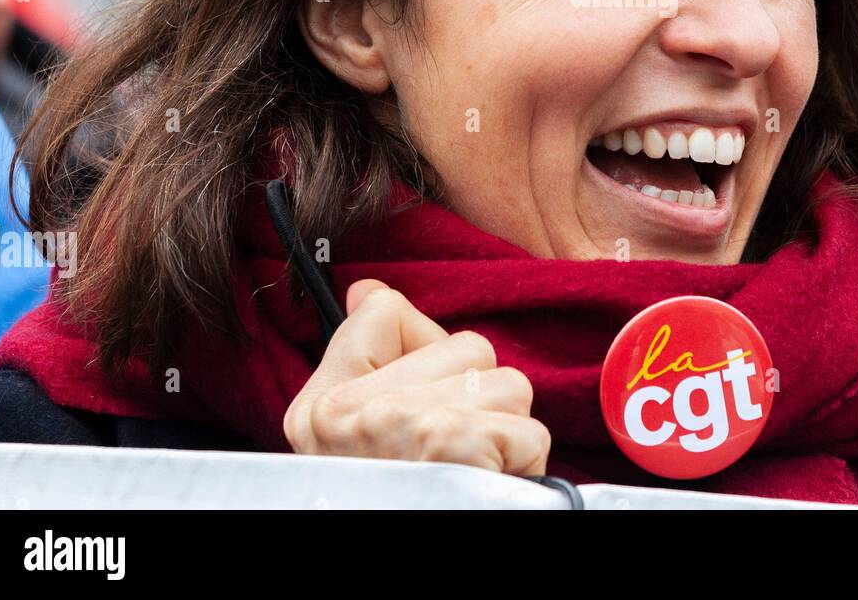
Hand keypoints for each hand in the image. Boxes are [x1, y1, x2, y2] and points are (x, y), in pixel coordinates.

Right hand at [283, 279, 549, 474]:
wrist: (383, 564)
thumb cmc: (380, 492)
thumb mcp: (342, 431)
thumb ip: (361, 352)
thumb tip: (367, 292)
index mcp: (327, 404)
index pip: (388, 311)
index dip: (422, 352)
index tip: (412, 397)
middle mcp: (364, 413)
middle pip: (470, 348)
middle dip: (475, 395)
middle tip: (448, 449)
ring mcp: (417, 431)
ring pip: (511, 386)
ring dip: (505, 431)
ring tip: (471, 471)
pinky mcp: (468, 454)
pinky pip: (531, 434)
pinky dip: (523, 468)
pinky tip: (489, 488)